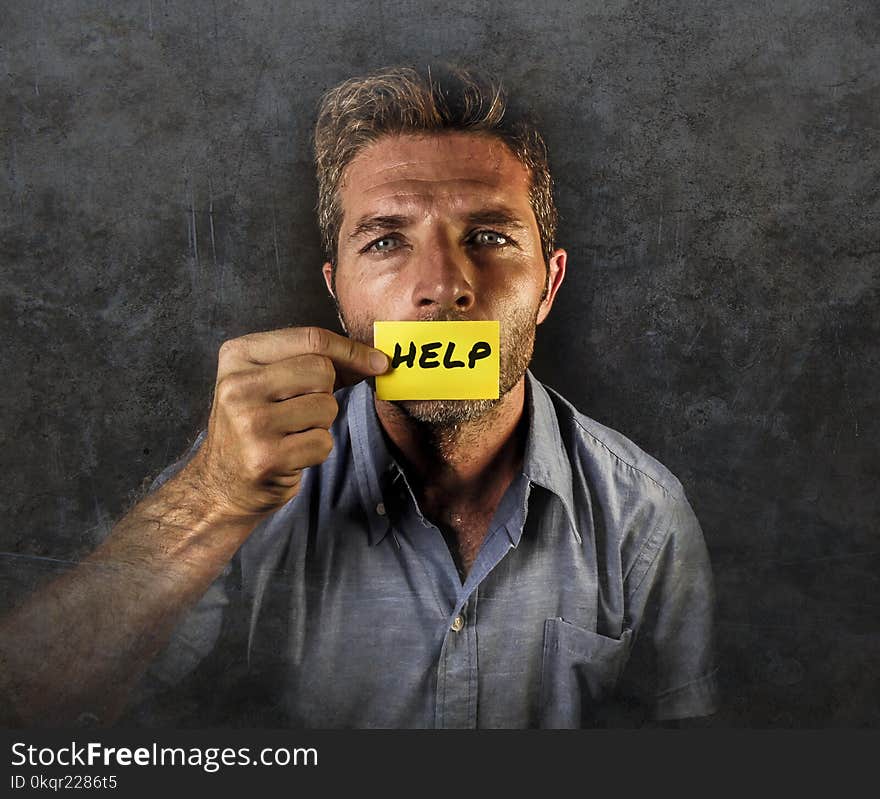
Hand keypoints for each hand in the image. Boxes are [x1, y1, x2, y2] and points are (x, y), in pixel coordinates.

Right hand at [185, 326, 388, 518]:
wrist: (221, 484)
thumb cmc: (257, 425)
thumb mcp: (270, 381)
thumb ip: (316, 363)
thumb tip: (375, 360)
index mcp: (238, 356)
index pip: (310, 339)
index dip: (352, 350)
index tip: (378, 363)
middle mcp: (238, 386)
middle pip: (322, 371)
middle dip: (325, 393)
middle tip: (301, 411)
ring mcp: (250, 423)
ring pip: (326, 407)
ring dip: (320, 424)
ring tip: (290, 433)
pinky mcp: (266, 458)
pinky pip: (323, 443)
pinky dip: (316, 450)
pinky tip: (290, 454)